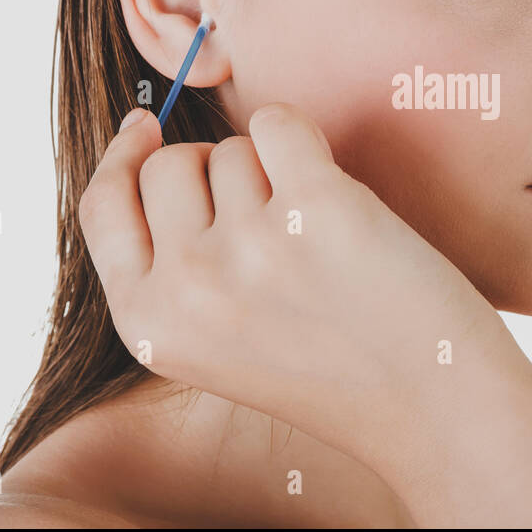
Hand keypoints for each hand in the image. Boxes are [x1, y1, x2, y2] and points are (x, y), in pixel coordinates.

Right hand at [77, 102, 511, 466]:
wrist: (429, 408)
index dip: (122, 157)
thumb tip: (144, 139)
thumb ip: (168, 264)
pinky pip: (279, 124)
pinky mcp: (315, 208)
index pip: (102, 208)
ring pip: (231, 149)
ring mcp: (248, 246)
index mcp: (149, 326)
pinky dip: (303, 140)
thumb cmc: (331, 366)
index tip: (145, 126)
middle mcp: (187, 287)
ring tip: (317, 241)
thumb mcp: (214, 341)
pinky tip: (334, 193)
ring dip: (272, 173)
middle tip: (271, 218)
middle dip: (214, 172)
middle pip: (168, 165)